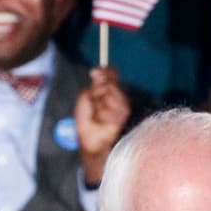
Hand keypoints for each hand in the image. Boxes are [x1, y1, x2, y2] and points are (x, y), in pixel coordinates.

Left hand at [75, 67, 129, 184]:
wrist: (91, 140)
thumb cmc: (87, 121)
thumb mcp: (86, 98)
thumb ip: (95, 85)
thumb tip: (96, 71)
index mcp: (109, 90)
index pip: (112, 73)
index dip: (106, 71)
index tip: (94, 72)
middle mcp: (118, 95)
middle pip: (110, 82)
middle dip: (97, 93)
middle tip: (94, 106)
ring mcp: (123, 104)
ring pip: (110, 92)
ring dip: (98, 105)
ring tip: (97, 116)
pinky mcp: (124, 113)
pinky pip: (109, 105)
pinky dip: (101, 113)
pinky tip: (101, 121)